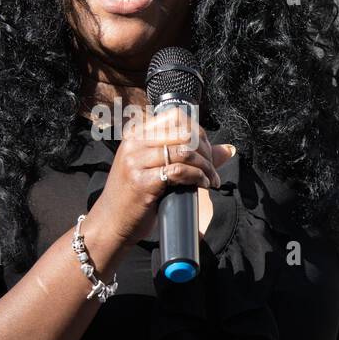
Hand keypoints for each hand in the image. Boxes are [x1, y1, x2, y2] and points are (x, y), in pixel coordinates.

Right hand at [86, 107, 237, 248]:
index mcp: (136, 134)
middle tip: (212, 169)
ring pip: (185, 151)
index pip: (176, 116)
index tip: (206, 151)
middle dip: (206, 150)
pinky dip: (197, 177)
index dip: (198, 131)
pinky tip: (202, 185)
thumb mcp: (156, 168)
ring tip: (210, 180)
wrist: (110, 223)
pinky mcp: (142, 182)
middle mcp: (134, 143)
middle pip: (184, 132)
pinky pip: (179, 171)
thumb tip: (228, 149)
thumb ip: (188, 155)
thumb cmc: (135, 196)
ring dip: (205, 167)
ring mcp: (136, 161)